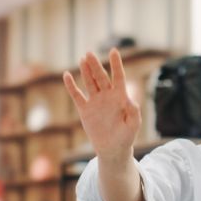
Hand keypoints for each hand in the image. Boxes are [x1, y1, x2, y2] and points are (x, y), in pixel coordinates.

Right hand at [63, 49, 140, 164]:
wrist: (112, 148)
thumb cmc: (126, 137)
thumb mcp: (133, 126)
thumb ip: (134, 113)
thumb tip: (131, 101)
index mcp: (120, 97)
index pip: (118, 77)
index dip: (116, 64)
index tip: (114, 51)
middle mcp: (107, 96)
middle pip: (101, 77)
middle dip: (96, 66)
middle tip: (90, 54)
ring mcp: (95, 102)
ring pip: (90, 82)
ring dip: (86, 71)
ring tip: (83, 59)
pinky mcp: (85, 110)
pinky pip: (77, 95)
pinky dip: (71, 86)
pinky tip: (67, 75)